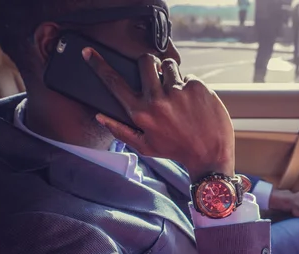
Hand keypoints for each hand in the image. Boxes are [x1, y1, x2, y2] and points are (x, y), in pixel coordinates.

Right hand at [83, 48, 234, 182]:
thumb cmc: (176, 151)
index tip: (88, 52)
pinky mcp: (197, 87)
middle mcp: (157, 100)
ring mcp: (178, 92)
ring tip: (178, 94)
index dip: (99, 65)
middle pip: (144, 61)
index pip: (114, 83)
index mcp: (140, 114)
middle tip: (156, 73)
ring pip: (169, 65)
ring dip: (172, 74)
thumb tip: (99, 116)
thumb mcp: (145, 146)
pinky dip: (191, 88)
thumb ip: (121, 131)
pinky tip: (195, 104)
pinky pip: (189, 77)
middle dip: (148, 62)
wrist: (210, 156)